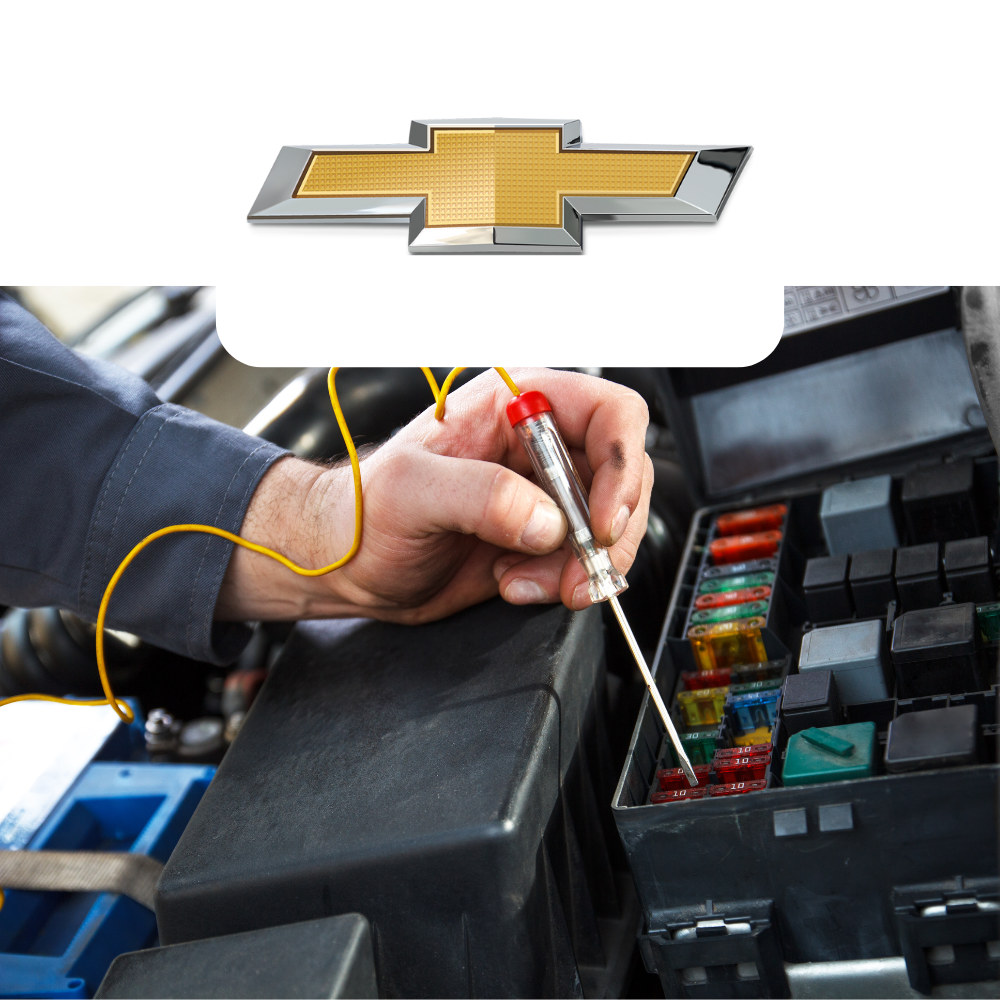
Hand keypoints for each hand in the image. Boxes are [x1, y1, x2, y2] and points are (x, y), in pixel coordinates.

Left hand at [215, 368, 653, 623]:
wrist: (348, 564)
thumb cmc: (364, 511)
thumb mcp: (410, 491)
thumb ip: (479, 494)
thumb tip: (546, 521)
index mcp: (515, 406)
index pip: (608, 413)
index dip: (620, 465)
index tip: (601, 520)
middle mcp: (538, 446)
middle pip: (622, 476)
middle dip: (606, 532)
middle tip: (574, 572)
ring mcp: (542, 495)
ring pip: (609, 526)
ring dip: (581, 566)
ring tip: (522, 581)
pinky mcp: (539, 539)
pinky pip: (582, 560)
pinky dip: (562, 583)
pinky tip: (513, 583)